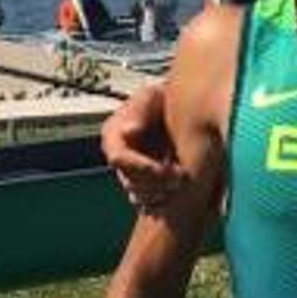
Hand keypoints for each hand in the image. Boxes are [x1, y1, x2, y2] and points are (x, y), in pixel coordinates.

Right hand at [101, 83, 182, 206]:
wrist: (179, 111)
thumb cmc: (163, 100)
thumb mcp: (151, 97)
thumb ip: (141, 111)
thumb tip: (129, 131)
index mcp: (113, 136)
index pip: (119, 159)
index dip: (142, 167)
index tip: (166, 169)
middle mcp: (118, 157)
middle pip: (130, 182)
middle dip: (155, 183)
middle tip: (181, 179)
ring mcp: (129, 172)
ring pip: (139, 195)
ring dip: (161, 192)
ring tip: (183, 182)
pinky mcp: (144, 183)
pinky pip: (149, 200)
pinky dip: (164, 198)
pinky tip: (180, 188)